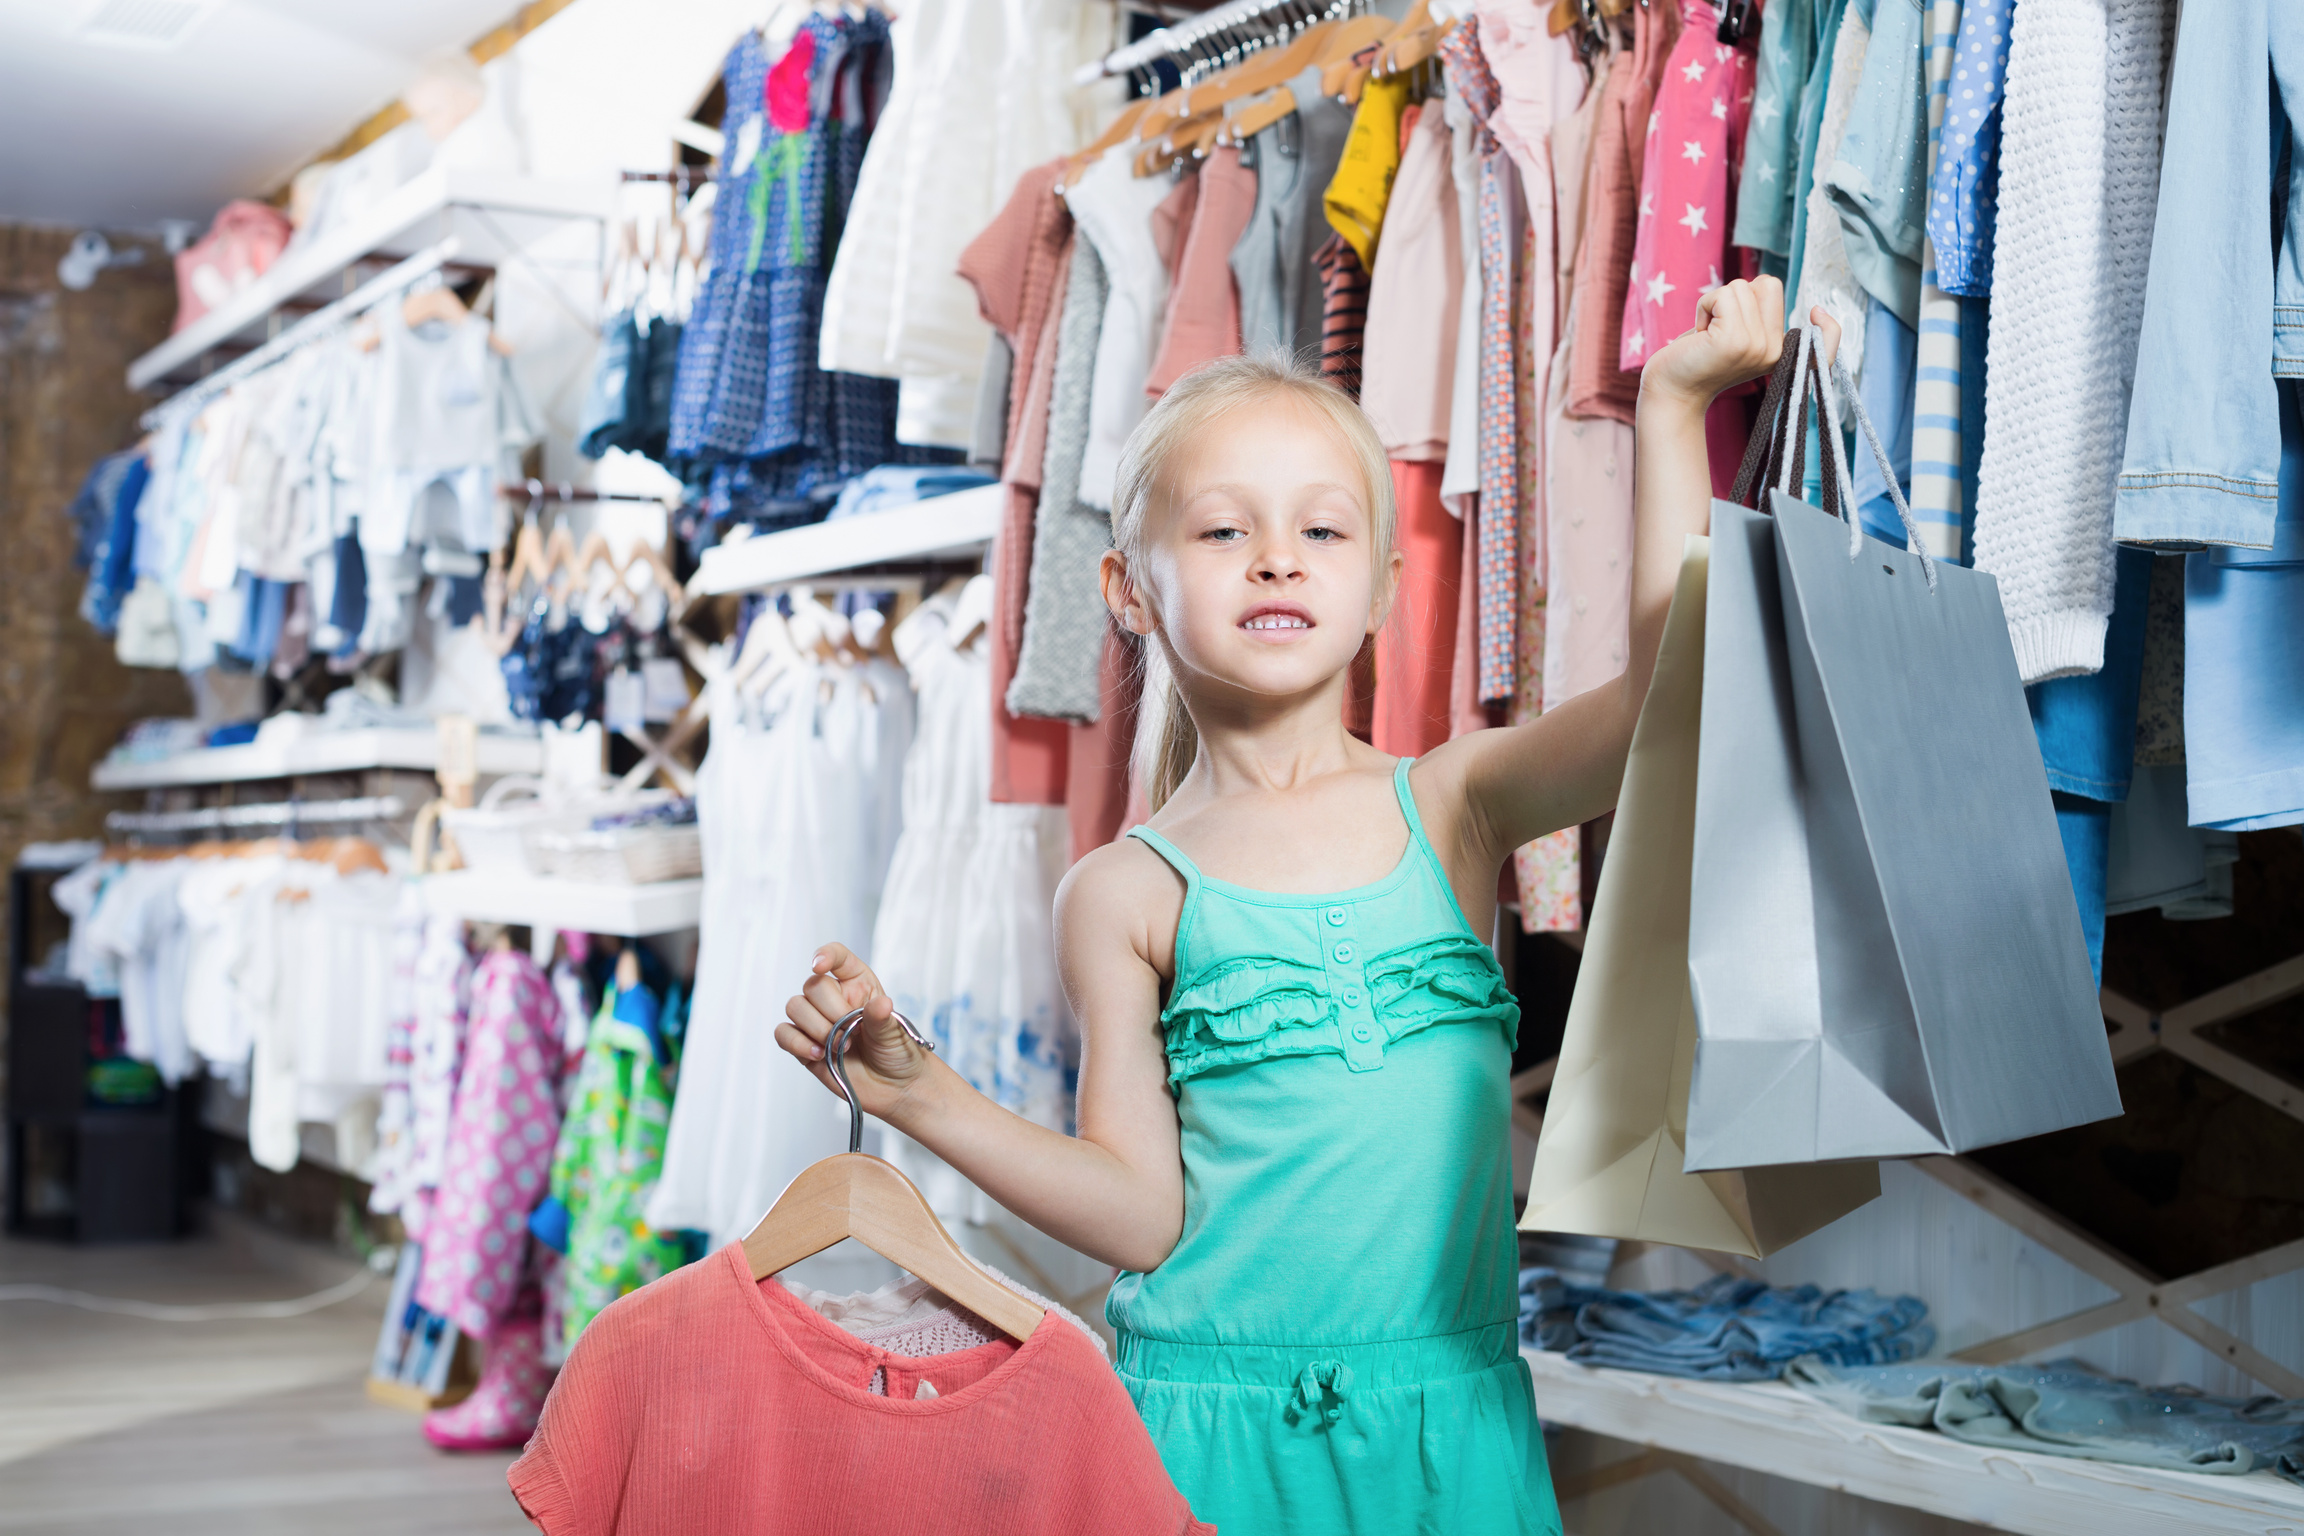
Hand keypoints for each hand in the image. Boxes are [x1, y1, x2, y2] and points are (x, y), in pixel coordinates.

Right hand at [777, 943, 935, 1120]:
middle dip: (830, 1011)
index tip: (820, 966)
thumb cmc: (898, 1053)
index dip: (826, 955)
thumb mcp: (896, 1033)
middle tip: (851, 1033)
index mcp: (858, 984)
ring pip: (794, 1006)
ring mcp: (817, 1021)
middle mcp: (834, 998)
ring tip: (840, 1046)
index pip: (838, 958)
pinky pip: (783, 1034)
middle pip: (812, 986)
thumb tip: (880, 1004)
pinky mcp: (804, 1045)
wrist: (893, 1088)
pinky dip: (797, 1043)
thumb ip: (883, 1018)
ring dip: (816, 1028)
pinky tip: (819, 1054)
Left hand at [1641, 278, 1839, 410]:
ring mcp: (1757, 347)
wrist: (1670, 392)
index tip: (1817, 313)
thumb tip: (1765, 284)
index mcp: (1781, 353)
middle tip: (1720, 327)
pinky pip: (1724, 295)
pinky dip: (1705, 305)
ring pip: (1743, 287)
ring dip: (1716, 302)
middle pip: (1769, 284)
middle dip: (1738, 294)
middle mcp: (1775, 352)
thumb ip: (1757, 314)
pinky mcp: (1734, 341)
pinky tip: (1700, 333)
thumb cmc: (1698, 357)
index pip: (1826, 340)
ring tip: (1708, 333)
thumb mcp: (1738, 335)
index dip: (1830, 327)